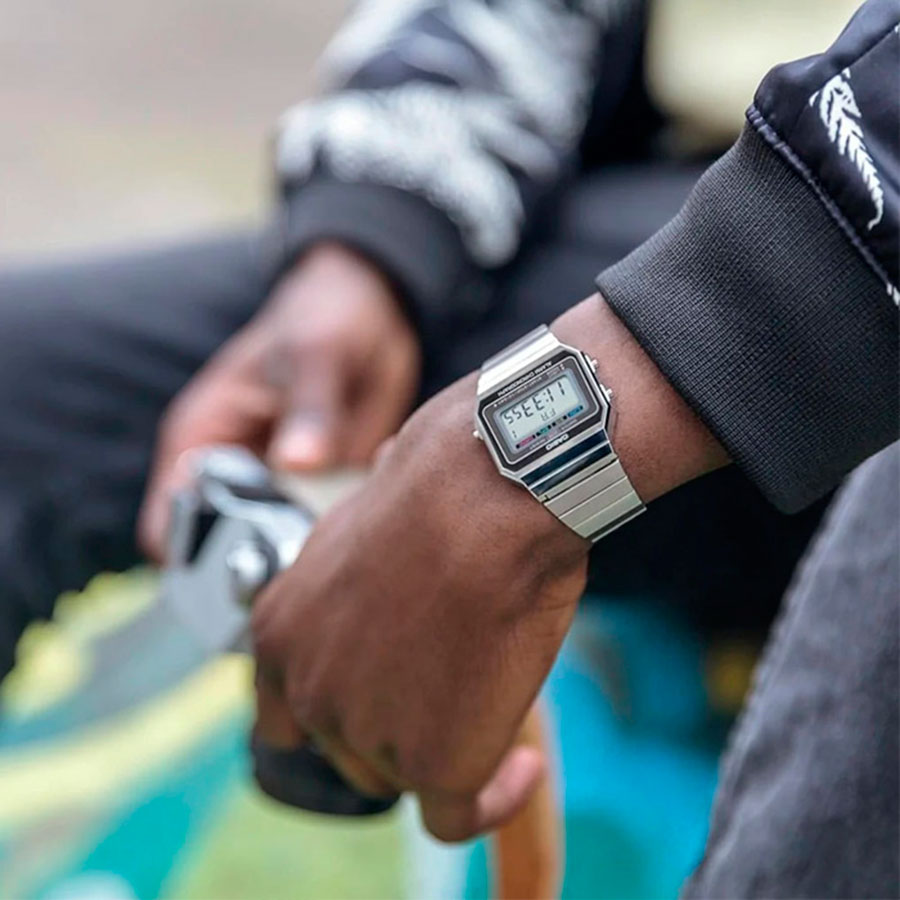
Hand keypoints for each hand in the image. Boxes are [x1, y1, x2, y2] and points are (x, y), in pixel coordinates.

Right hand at [138, 242, 419, 558]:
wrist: (374, 313)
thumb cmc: (323, 319)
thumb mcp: (316, 352)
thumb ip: (310, 408)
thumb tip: (299, 463)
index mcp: (203, 439)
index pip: (170, 524)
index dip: (194, 556)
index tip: (246, 564)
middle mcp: (234, 472)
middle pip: (226, 551)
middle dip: (263, 565)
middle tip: (311, 561)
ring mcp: (280, 488)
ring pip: (279, 549)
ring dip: (310, 554)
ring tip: (349, 537)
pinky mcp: (323, 492)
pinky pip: (327, 531)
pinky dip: (348, 533)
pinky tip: (375, 515)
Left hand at [251, 294, 726, 841]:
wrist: (487, 494)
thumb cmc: (439, 491)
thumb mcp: (358, 534)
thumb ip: (348, 591)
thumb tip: (376, 587)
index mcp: (280, 633)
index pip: (286, 717)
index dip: (334, 719)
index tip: (381, 707)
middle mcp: (309, 691)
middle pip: (351, 751)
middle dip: (397, 727)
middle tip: (453, 686)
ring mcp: (364, 733)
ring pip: (403, 776)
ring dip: (446, 748)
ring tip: (492, 696)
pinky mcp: (431, 763)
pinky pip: (453, 817)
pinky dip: (490, 798)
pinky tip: (521, 765)